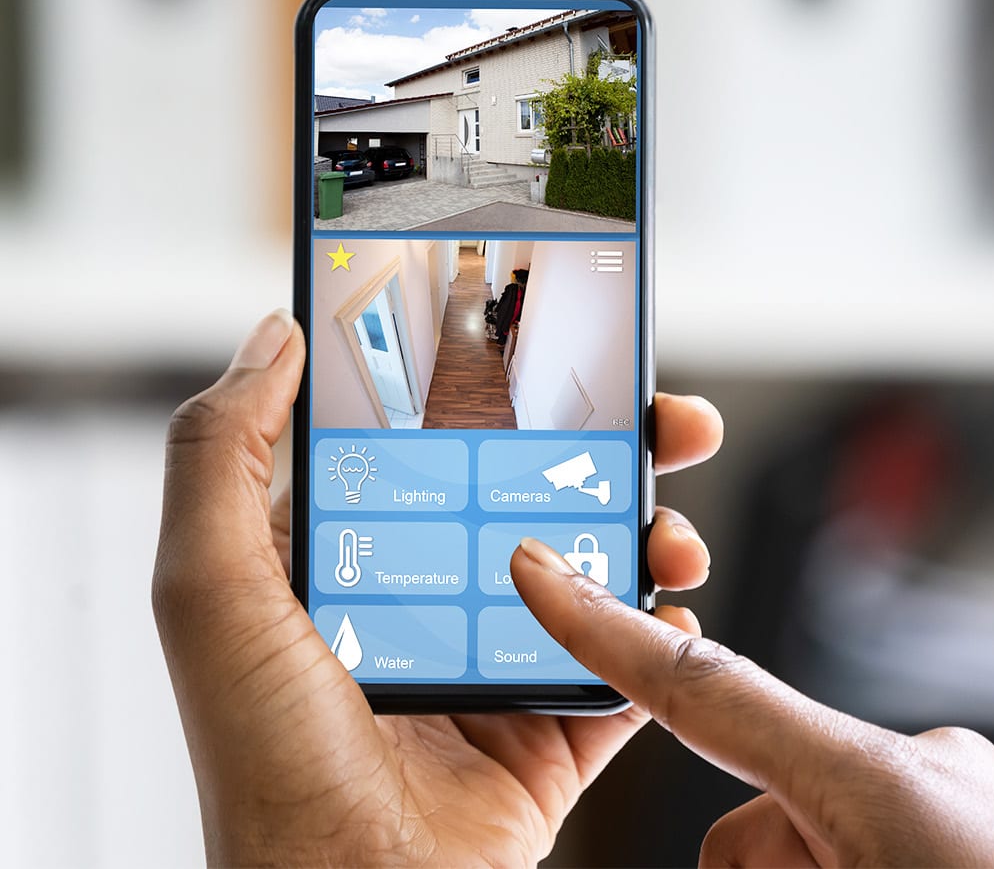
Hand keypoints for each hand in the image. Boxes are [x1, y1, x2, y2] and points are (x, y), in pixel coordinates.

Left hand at [153, 309, 722, 864]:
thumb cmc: (263, 766)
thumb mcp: (210, 592)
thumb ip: (224, 454)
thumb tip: (275, 335)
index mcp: (354, 561)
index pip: (439, 447)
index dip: (501, 392)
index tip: (555, 349)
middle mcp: (430, 604)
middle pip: (538, 496)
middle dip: (613, 451)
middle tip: (667, 419)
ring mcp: (497, 666)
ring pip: (595, 570)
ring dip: (651, 535)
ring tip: (674, 534)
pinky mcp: (551, 732)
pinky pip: (626, 669)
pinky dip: (662, 634)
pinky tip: (675, 607)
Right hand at [512, 542, 993, 867]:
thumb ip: (780, 850)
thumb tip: (745, 843)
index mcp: (882, 784)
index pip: (712, 692)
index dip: (609, 633)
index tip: (540, 570)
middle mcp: (930, 769)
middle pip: (759, 823)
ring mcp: (979, 796)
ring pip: (828, 839)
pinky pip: (903, 843)